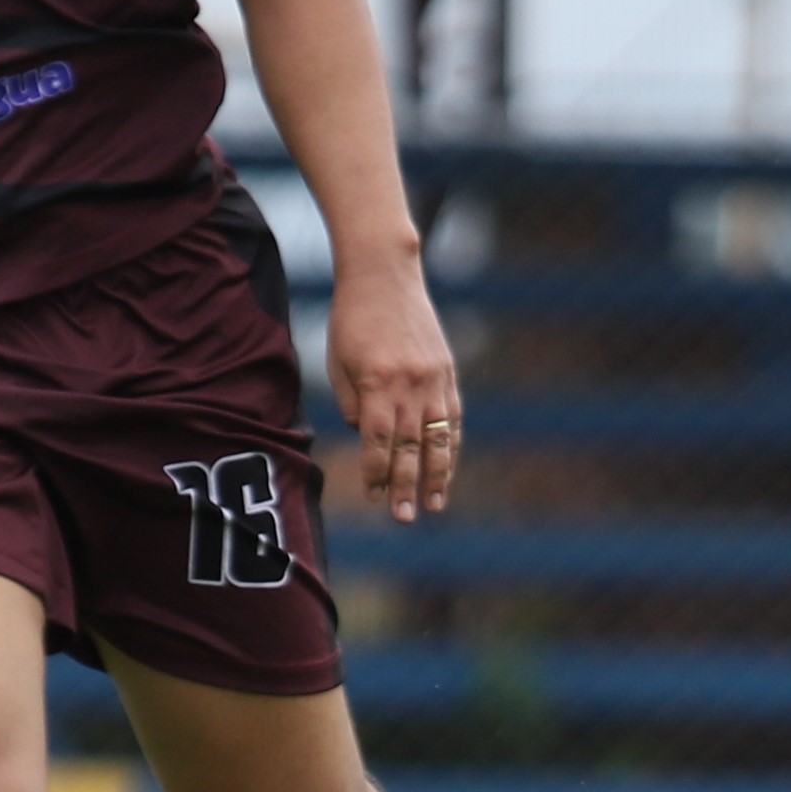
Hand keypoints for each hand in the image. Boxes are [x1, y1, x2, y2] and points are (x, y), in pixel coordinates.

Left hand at [327, 245, 463, 523]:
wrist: (385, 273)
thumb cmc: (351, 318)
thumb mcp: (338, 362)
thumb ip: (350, 403)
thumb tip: (367, 438)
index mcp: (378, 382)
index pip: (378, 440)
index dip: (376, 472)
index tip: (374, 497)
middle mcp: (410, 384)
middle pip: (411, 447)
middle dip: (407, 486)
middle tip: (405, 517)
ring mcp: (434, 378)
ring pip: (439, 438)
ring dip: (437, 476)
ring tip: (435, 505)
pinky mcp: (447, 371)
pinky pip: (452, 418)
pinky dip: (450, 446)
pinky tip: (448, 468)